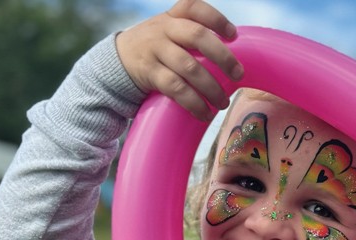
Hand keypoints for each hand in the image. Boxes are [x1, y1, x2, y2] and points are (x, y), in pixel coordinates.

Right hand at [115, 0, 243, 120]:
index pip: (194, 7)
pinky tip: (205, 114)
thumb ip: (194, 36)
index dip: (216, 19)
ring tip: (223, 102)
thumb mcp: (170, 33)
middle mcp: (164, 29)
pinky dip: (194, 103)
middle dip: (222, 56)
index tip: (233, 35)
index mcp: (173, 17)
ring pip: (189, 67)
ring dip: (211, 88)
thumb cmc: (157, 48)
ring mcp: (154, 50)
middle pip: (196, 35)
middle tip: (238, 75)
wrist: (118, 61)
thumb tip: (233, 59)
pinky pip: (176, 88)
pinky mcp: (149, 72)